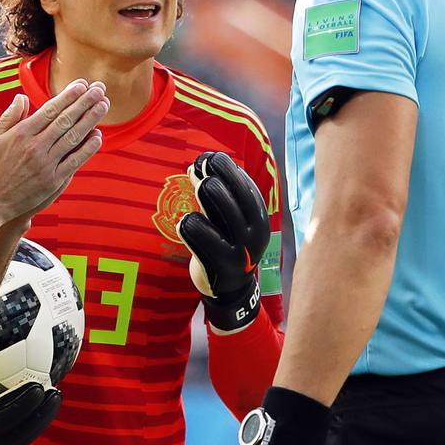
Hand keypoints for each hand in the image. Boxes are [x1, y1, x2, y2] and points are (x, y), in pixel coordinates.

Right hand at [0, 80, 108, 225]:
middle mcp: (35, 147)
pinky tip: (98, 136)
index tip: (81, 85)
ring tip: (103, 105)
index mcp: (21, 134)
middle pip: (65, 120)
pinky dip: (87, 148)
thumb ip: (10, 117)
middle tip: (99, 89)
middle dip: (84, 102)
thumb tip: (21, 97)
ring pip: (73, 137)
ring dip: (91, 120)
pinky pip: (74, 161)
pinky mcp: (53, 181)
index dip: (68, 96)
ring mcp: (45, 164)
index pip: (50, 110)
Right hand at [0, 360, 60, 444]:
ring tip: (57, 395)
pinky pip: (19, 440)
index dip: (20, 406)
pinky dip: (33, 423)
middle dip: (39, 415)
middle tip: (55, 390)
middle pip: (17, 435)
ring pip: (22, 440)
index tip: (38, 387)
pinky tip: (44, 402)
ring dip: (41, 420)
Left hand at [178, 151, 270, 330]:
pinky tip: (184, 223)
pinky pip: (198, 236)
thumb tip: (199, 164)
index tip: (207, 157)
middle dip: (212, 177)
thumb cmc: (229, 242)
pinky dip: (188, 225)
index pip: (243, 185)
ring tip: (196, 188)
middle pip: (230, 193)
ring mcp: (239, 250)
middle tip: (197, 171)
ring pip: (217, 211)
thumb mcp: (233, 219)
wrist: (232, 287)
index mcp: (260, 218)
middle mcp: (254, 233)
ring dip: (203, 194)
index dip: (224, 167)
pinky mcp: (220, 265)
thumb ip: (220, 195)